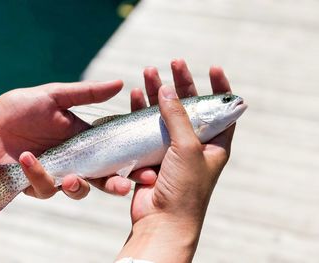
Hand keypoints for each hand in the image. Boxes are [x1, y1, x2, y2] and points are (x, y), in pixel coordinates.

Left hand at [0, 80, 138, 198]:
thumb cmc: (20, 108)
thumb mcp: (56, 96)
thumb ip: (88, 93)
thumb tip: (120, 83)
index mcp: (85, 140)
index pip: (114, 153)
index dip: (131, 162)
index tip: (146, 168)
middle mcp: (76, 159)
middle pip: (104, 177)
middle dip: (117, 184)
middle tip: (125, 186)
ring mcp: (58, 173)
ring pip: (79, 190)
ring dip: (79, 187)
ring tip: (72, 179)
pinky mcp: (38, 184)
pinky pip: (46, 188)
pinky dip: (39, 175)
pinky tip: (29, 159)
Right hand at [117, 59, 234, 261]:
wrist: (163, 221)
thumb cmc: (185, 187)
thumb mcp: (188, 148)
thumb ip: (178, 117)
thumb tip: (168, 89)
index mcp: (215, 143)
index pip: (221, 109)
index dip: (219, 87)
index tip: (213, 67)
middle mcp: (195, 143)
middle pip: (190, 106)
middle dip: (182, 83)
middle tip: (175, 62)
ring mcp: (172, 148)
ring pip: (165, 113)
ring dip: (158, 93)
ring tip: (149, 72)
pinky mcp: (152, 153)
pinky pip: (147, 127)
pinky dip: (141, 111)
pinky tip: (136, 96)